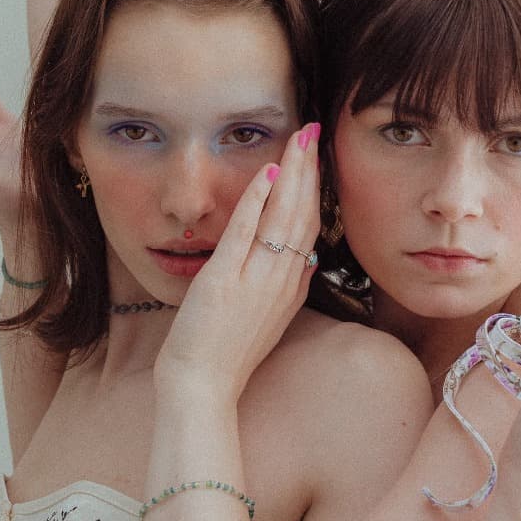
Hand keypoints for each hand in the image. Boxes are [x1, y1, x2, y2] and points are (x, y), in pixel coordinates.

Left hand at [153, 122, 321, 404]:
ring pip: (283, 217)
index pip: (311, 225)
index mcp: (292, 287)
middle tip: (313, 131)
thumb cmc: (228, 354)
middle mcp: (282, 280)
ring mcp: (256, 281)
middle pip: (304, 213)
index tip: (316, 156)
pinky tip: (265, 172)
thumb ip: (289, 286)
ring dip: (292, 173)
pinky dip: (257, 200)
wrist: (203, 389)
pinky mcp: (225, 281)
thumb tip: (308, 259)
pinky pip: (246, 232)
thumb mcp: (270, 319)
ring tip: (298, 139)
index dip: (316, 187)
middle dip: (310, 169)